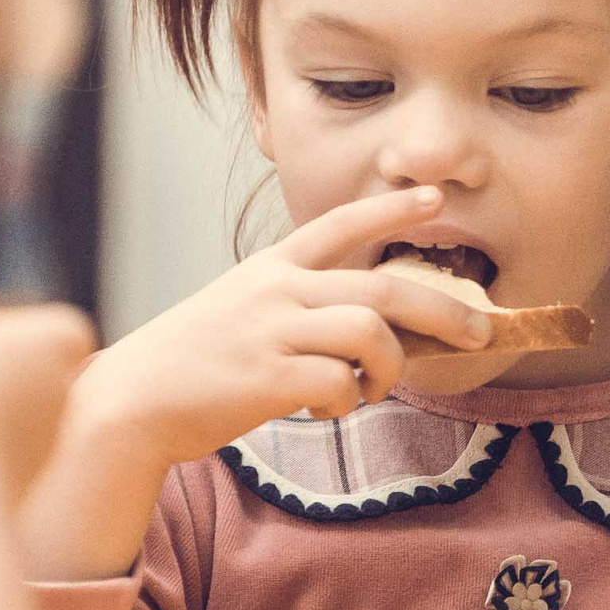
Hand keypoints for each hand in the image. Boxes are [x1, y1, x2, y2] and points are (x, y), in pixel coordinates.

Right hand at [71, 186, 494, 469]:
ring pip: (371, 332)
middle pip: (384, 286)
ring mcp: (272, 331)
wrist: (130, 402)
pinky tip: (324, 411)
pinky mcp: (267, 378)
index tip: (435, 198)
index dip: (392, 210)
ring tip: (367, 389)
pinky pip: (339, 384)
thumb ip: (297, 306)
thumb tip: (371, 330)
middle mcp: (277, 289)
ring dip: (388, 368)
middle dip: (444, 309)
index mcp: (272, 267)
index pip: (341, 224)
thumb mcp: (241, 310)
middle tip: (479, 331)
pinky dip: (345, 403)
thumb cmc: (193, 363)